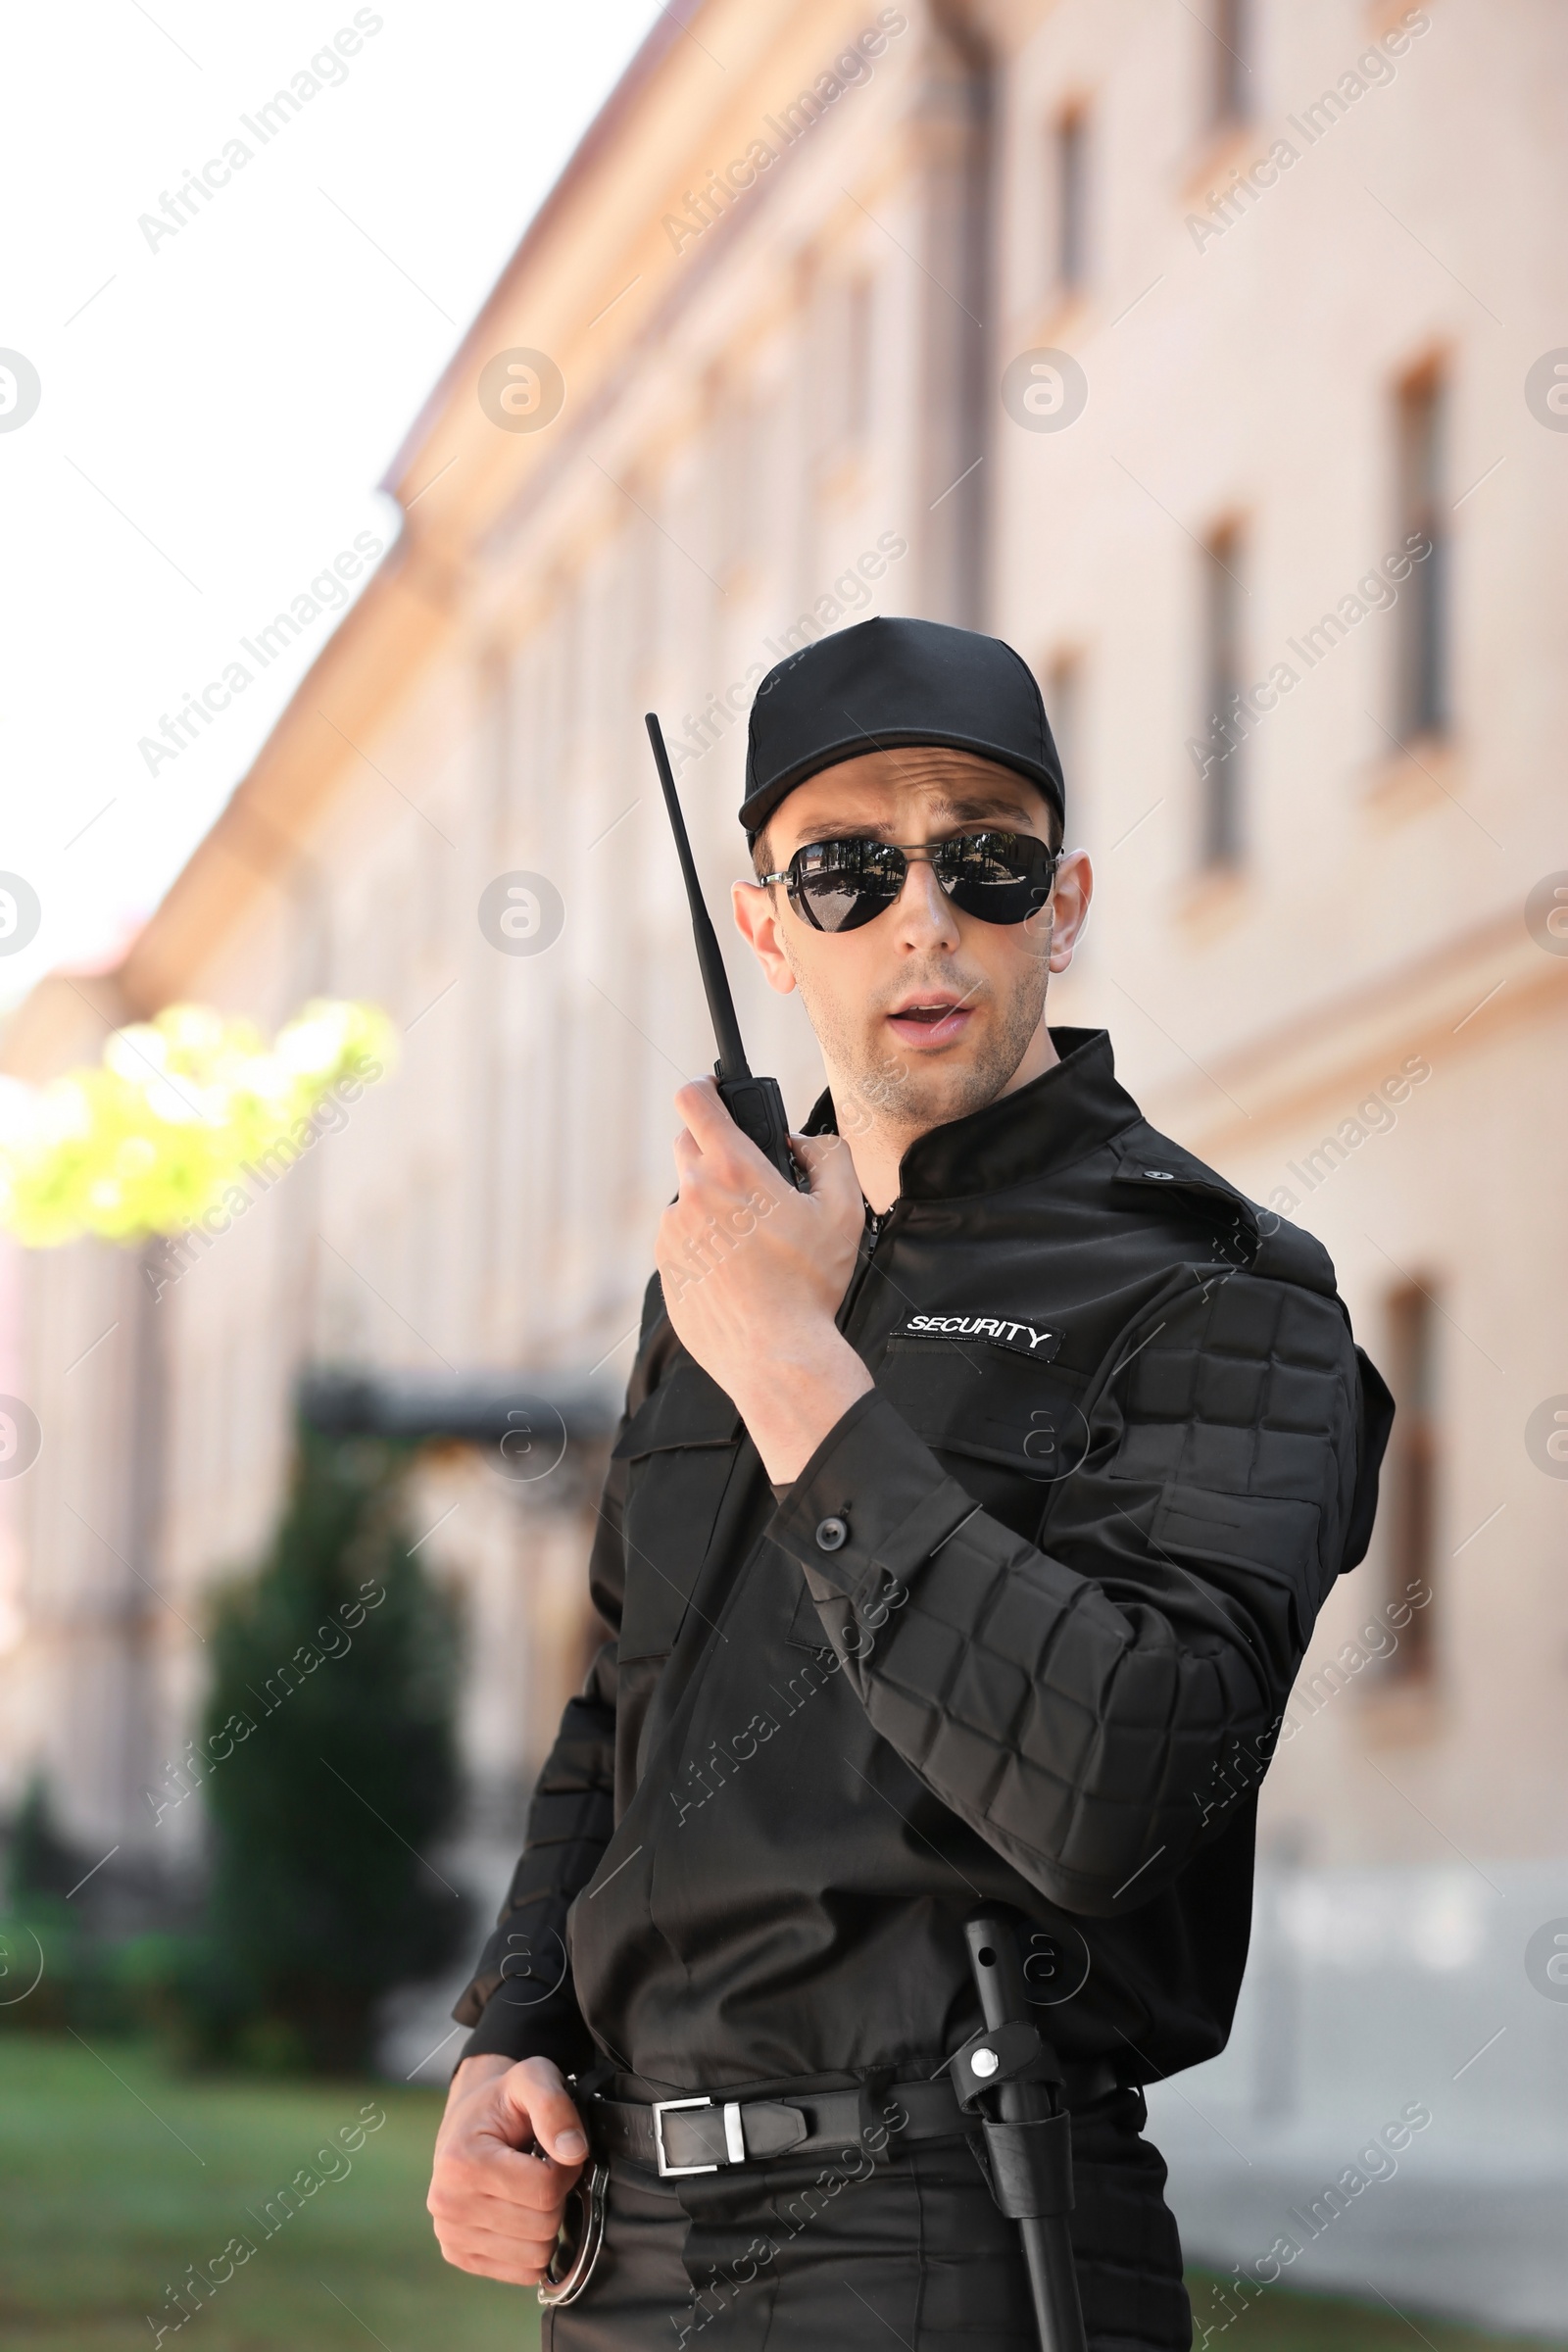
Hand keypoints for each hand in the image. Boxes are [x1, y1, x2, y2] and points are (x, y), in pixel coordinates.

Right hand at [427, 2053, 586, 2285]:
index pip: (545, 2191)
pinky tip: (519, 2213)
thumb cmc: (503, 2100)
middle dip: (557, 2198)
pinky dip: (531, 2246)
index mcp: (462, 2163)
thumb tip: (575, 2152)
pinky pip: (521, 2273)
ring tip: (529, 2189)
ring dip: (546, 2223)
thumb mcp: (533, 2079)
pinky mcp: (459, 2256)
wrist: (469, 2120)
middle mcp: (448, 2205)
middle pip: (542, 2228)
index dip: (566, 2170)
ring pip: (535, 2256)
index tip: (556, 2150)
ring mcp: (450, 2236)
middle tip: (544, 2169)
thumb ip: (555, 2107)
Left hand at [656, 1078, 872, 1483]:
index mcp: (733, 1170)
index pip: (695, 1100)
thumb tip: (801, 1143)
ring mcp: (672, 1234)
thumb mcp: (844, 1210)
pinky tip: (737, 1272)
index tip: (714, 1090)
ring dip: (713, 1204)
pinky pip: (682, 1240)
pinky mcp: (666, 1268)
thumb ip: (827, 1155)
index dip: (705, 1087)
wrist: (776, 1356)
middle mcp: (693, 1195)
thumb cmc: (810, 1285)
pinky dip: (704, 1244)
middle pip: (687, 1145)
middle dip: (717, 1151)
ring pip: (688, 1198)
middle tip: (753, 1181)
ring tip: (753, 1243)